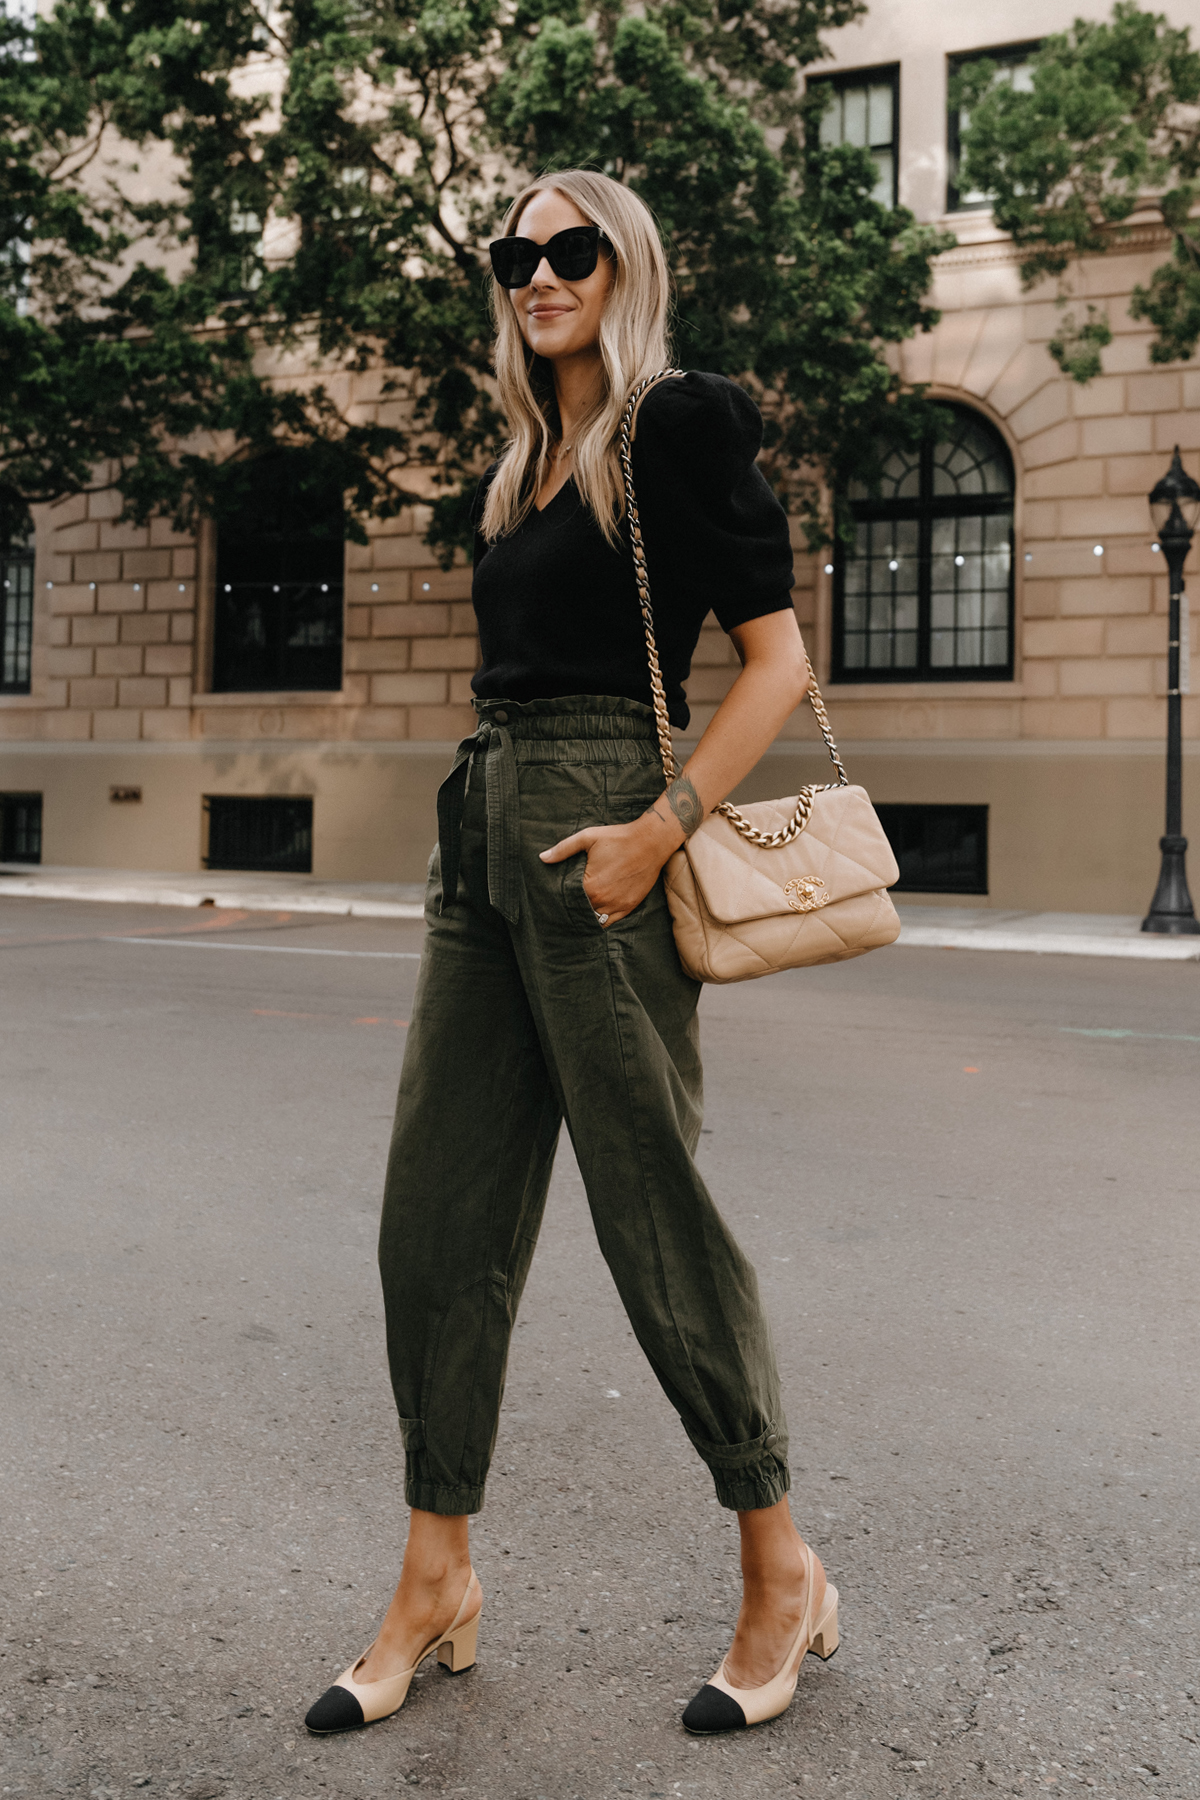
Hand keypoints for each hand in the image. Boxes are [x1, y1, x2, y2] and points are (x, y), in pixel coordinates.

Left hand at [539, 811, 682, 925]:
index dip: (562, 899)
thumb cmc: (618, 838)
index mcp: (590, 885)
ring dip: (587, 915)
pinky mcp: (629, 906)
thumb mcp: (588, 838)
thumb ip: (563, 849)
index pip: (569, 900)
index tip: (555, 898)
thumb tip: (542, 857)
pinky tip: (595, 914)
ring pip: (595, 919)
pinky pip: (611, 921)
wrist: (650, 841)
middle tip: (565, 906)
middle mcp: (603, 900)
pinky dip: (602, 919)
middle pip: (581, 911)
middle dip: (574, 908)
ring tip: (580, 910)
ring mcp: (618, 905)